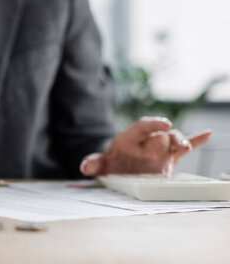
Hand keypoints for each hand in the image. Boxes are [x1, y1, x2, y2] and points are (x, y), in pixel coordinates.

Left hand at [80, 117, 212, 176]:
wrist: (119, 170)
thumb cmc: (111, 163)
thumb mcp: (101, 165)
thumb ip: (93, 164)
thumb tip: (84, 167)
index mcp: (130, 138)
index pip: (141, 126)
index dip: (153, 124)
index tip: (164, 123)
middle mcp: (147, 141)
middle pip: (161, 134)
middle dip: (170, 136)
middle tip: (178, 142)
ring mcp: (160, 148)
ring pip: (173, 140)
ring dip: (182, 140)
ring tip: (186, 146)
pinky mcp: (169, 157)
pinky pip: (184, 147)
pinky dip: (196, 140)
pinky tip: (208, 134)